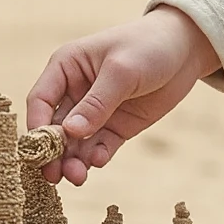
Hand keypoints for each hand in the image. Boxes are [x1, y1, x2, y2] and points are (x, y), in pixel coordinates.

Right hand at [24, 5, 221, 183]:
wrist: (186, 49)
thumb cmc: (148, 46)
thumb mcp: (121, 71)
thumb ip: (96, 103)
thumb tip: (70, 132)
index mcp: (66, 67)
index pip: (40, 100)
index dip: (37, 125)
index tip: (40, 150)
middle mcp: (75, 91)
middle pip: (55, 127)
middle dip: (54, 152)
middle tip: (54, 175)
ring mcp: (95, 112)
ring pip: (75, 143)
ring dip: (73, 161)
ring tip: (78, 177)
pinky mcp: (116, 126)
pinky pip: (100, 147)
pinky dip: (97, 156)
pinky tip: (99, 161)